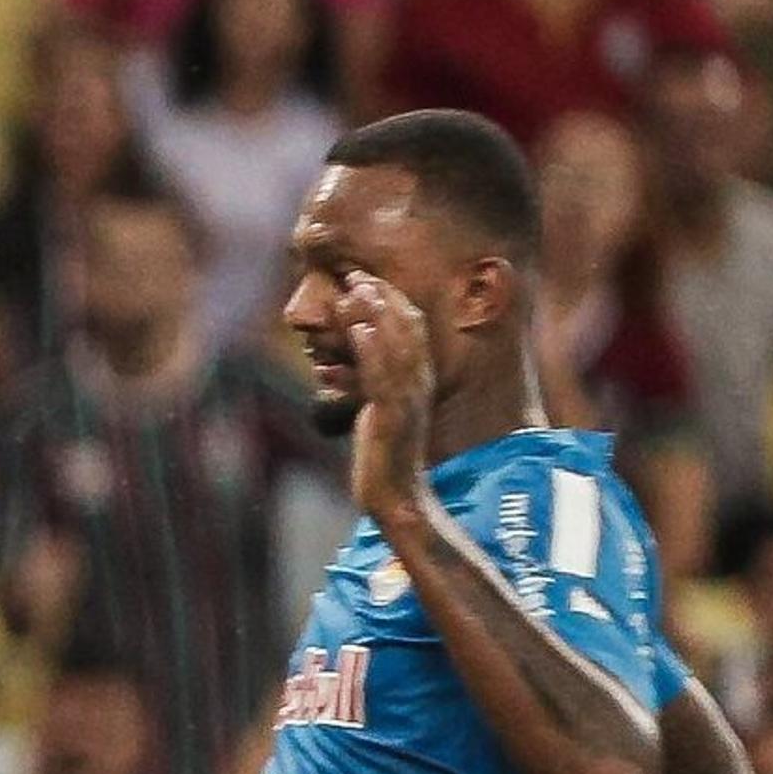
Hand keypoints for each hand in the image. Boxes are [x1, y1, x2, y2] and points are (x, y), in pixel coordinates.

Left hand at [341, 272, 435, 525]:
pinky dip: (371, 348)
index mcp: (417, 383)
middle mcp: (417, 385)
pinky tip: (357, 328)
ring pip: (395, 345)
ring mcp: (406, 399)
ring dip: (375, 313)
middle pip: (406, 328)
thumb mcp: (382, 417)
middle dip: (382, 297)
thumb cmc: (385, 462)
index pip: (410, 331)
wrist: (396, 499)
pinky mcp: (391, 416)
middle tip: (356, 273)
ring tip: (355, 287)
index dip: (390, 302)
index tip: (367, 281)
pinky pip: (382, 376)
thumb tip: (362, 374)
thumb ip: (377, 392)